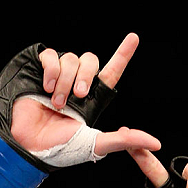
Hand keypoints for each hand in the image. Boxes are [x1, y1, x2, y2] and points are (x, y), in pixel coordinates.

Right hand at [11, 34, 160, 157]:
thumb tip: (156, 143)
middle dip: (86, 75)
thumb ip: (125, 141)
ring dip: (65, 80)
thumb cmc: (62, 149)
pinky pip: (50, 55)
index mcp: (92, 100)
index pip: (111, 72)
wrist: (31, 146)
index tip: (134, 38)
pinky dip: (51, 69)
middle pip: (90, 60)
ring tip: (56, 102)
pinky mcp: (40, 72)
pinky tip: (47, 87)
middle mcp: (76, 85)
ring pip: (70, 58)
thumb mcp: (97, 144)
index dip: (122, 54)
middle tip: (77, 96)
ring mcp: (58, 78)